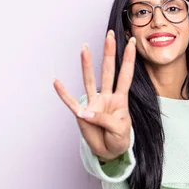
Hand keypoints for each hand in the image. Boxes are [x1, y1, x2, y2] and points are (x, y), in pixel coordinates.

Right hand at [53, 30, 135, 160]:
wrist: (110, 152)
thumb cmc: (119, 138)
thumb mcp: (119, 130)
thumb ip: (104, 119)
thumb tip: (85, 112)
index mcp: (120, 99)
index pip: (125, 75)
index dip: (129, 59)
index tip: (132, 42)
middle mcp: (106, 97)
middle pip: (108, 71)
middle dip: (109, 53)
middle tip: (110, 35)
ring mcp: (93, 104)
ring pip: (89, 80)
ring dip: (87, 65)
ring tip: (84, 48)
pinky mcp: (82, 115)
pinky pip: (71, 102)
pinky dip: (63, 93)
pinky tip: (56, 81)